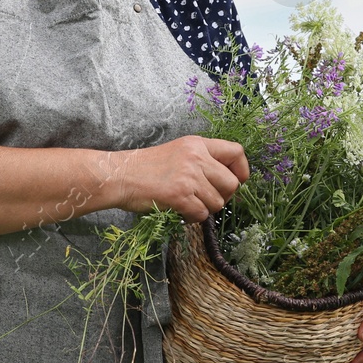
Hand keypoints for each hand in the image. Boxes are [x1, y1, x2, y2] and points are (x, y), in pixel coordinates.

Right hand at [106, 136, 249, 221]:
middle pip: (232, 183)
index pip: (236, 152)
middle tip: (207, 199)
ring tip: (188, 204)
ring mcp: (189, 176)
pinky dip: (192, 218)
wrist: (120, 176)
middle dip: (224, 197)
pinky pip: (202, 214)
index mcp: (197, 144)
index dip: (242, 170)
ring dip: (205, 209)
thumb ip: (202, 161)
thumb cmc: (146, 168)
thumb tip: (228, 181)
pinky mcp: (180, 195)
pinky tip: (180, 211)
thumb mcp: (178, 152)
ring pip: (218, 202)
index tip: (235, 182)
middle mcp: (196, 157)